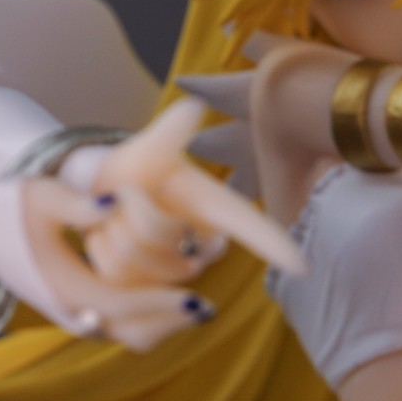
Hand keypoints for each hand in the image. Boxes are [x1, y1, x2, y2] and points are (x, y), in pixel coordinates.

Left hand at [85, 97, 303, 287]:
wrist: (102, 199)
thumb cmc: (135, 170)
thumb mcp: (149, 149)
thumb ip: (171, 131)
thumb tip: (192, 104)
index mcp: (214, 210)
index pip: (252, 228)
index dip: (277, 247)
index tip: (302, 267)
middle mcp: (203, 247)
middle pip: (159, 234)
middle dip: (129, 208)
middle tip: (126, 195)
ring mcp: (177, 275)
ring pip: (133, 262)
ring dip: (109, 231)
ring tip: (116, 218)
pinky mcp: (148, 297)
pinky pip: (117, 281)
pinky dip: (99, 251)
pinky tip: (106, 240)